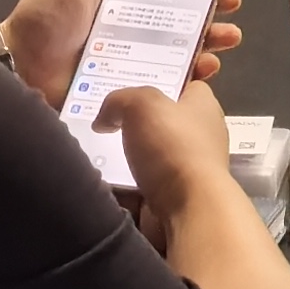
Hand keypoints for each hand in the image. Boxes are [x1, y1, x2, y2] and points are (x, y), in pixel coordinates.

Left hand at [0, 0, 244, 108]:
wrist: (16, 65)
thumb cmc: (43, 14)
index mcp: (119, 5)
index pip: (169, 0)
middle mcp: (128, 35)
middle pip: (179, 32)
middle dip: (210, 30)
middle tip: (232, 31)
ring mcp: (126, 67)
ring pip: (174, 61)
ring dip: (202, 57)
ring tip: (219, 55)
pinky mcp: (121, 94)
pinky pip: (156, 90)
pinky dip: (180, 85)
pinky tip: (197, 79)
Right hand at [99, 74, 243, 249]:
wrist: (189, 211)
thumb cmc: (174, 147)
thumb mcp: (143, 103)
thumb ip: (119, 100)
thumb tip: (105, 119)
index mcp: (203, 106)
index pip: (185, 82)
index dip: (160, 77)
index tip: (130, 80)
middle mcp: (199, 136)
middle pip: (158, 121)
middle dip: (129, 121)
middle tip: (97, 115)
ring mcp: (185, 170)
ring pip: (144, 156)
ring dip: (119, 155)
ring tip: (86, 148)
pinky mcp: (171, 199)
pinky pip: (136, 186)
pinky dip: (118, 185)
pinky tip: (94, 179)